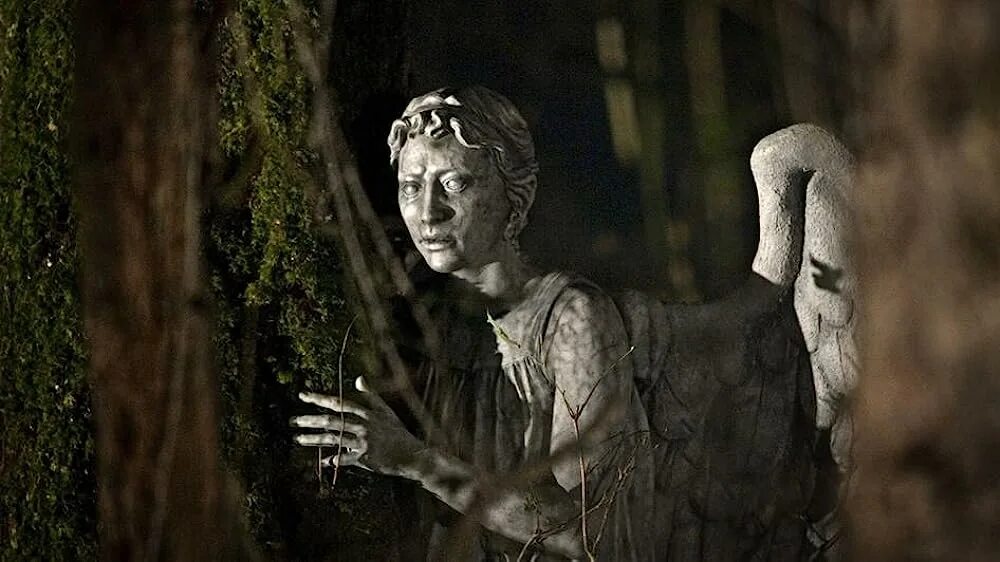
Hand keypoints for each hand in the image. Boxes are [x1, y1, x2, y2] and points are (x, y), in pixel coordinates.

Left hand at [290, 376, 424, 477]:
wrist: (412, 455)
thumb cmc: (398, 433)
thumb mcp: (386, 412)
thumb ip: (371, 396)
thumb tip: (358, 378)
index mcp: (367, 413)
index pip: (339, 403)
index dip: (320, 398)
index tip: (303, 395)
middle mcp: (364, 425)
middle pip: (332, 420)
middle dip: (311, 419)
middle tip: (294, 420)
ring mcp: (364, 442)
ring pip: (334, 439)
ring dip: (314, 439)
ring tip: (299, 439)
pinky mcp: (365, 458)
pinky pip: (344, 459)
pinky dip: (332, 460)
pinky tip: (322, 462)